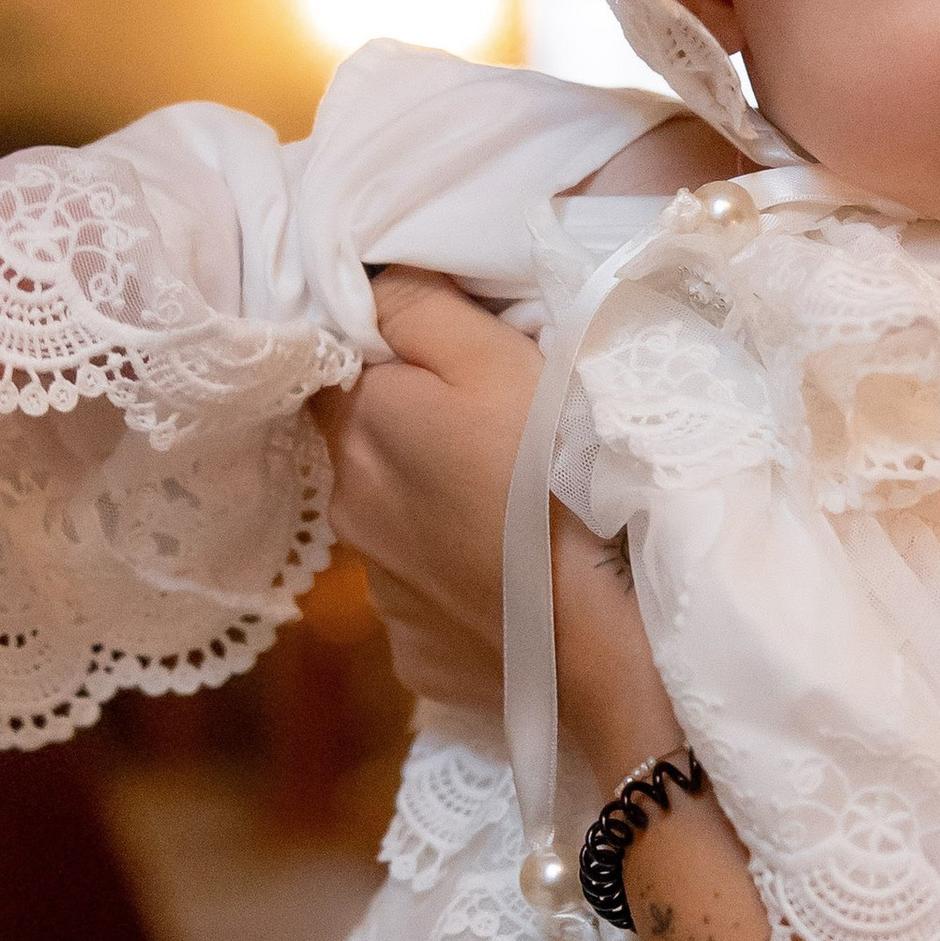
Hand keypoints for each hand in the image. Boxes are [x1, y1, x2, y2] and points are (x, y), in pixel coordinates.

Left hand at [321, 274, 677, 784]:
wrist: (605, 631)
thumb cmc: (553, 471)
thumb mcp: (492, 354)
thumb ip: (414, 307)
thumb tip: (365, 286)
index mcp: (360, 429)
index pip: (334, 368)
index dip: (387, 356)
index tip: (449, 363)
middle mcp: (350, 514)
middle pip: (369, 451)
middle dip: (416, 437)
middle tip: (500, 435)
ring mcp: (385, 594)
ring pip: (400, 529)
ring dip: (440, 514)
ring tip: (518, 515)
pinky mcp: (419, 653)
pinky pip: (433, 602)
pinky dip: (465, 585)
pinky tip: (518, 581)